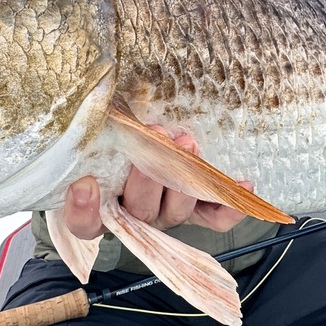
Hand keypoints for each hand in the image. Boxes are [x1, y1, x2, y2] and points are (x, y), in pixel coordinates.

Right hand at [62, 126, 249, 239]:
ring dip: (185, 182)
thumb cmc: (111, 139)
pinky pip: (213, 219)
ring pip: (176, 212)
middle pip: (139, 212)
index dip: (83, 210)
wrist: (140, 141)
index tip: (85, 185)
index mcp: (99, 206)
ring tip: (189, 146)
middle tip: (152, 139)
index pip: (85, 223)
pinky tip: (242, 185)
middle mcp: (133, 216)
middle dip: (147, 178)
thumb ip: (98, 129)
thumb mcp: (98, 134)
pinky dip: (229, 207)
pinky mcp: (195, 212)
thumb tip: (99, 102)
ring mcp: (166, 214)